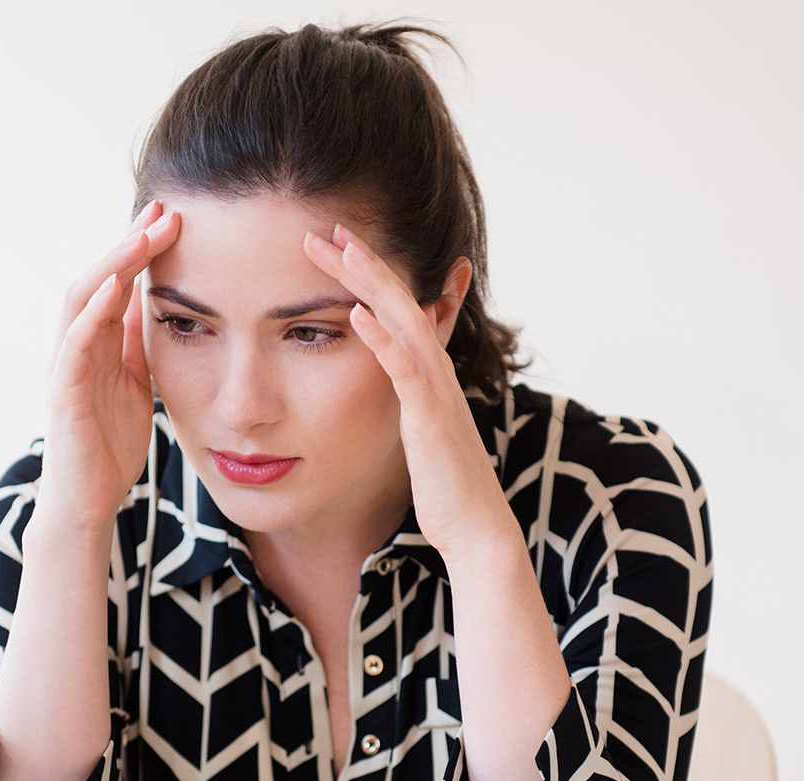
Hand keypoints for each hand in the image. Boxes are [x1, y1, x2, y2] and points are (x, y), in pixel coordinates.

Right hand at [39, 202, 181, 534]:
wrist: (89, 500)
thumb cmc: (110, 445)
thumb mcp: (136, 383)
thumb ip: (136, 344)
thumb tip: (152, 301)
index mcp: (96, 343)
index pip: (116, 282)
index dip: (140, 249)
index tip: (173, 218)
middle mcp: (76, 346)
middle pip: (98, 278)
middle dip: (130, 243)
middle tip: (164, 211)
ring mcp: (65, 366)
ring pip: (82, 299)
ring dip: (114, 263)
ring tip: (144, 235)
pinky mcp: (63, 392)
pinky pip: (74, 342)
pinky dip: (93, 310)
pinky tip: (117, 285)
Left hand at [302, 226, 515, 559]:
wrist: (476, 527)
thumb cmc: (446, 484)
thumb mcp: (421, 429)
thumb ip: (409, 397)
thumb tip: (393, 381)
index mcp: (428, 372)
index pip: (396, 308)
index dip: (368, 274)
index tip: (337, 242)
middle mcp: (435, 371)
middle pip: (399, 301)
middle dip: (363, 262)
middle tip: (327, 228)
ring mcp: (435, 391)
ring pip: (405, 321)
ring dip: (373, 283)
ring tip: (342, 249)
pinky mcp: (429, 418)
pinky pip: (405, 370)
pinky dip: (381, 339)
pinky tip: (356, 314)